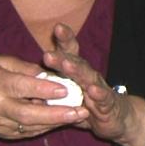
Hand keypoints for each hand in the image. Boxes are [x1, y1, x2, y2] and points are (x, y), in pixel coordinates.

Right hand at [0, 54, 83, 141]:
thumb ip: (23, 67)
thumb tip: (50, 72)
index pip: (19, 86)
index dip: (42, 89)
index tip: (64, 88)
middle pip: (28, 113)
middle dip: (56, 113)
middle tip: (81, 110)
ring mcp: (0, 123)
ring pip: (32, 125)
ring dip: (58, 121)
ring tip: (80, 115)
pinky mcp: (7, 134)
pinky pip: (31, 131)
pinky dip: (50, 125)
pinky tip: (67, 119)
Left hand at [42, 23, 144, 145]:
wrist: (119, 118)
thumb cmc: (88, 104)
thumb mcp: (66, 96)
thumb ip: (48, 91)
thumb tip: (25, 88)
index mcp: (77, 72)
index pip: (71, 52)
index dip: (65, 40)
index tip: (57, 27)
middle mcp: (88, 76)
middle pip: (76, 63)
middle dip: (62, 58)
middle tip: (47, 54)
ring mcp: (99, 88)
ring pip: (88, 77)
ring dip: (77, 71)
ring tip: (67, 66)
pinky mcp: (108, 104)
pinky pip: (103, 98)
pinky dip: (98, 94)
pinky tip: (92, 90)